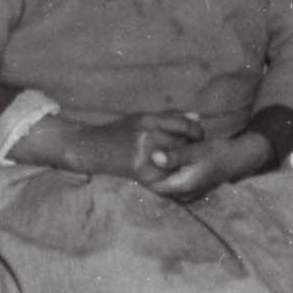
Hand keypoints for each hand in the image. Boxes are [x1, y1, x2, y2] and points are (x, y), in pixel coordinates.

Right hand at [37, 110, 205, 186]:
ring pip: (179, 161)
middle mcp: (147, 137)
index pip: (186, 125)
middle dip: (192, 147)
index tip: (198, 135)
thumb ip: (171, 116)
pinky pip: (169, 175)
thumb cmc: (121, 131)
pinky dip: (174, 173)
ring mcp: (145, 158)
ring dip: (184, 161)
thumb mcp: (143, 117)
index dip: (197, 131)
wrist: (93, 150)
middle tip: (193, 149)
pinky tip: (172, 170)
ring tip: (182, 159)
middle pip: (185, 144)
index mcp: (149, 120)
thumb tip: (197, 117)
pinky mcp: (142, 175)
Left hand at [151, 132, 273, 201]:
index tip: (138, 155)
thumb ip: (175, 155)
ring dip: (159, 172)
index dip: (144, 171)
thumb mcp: (196, 150)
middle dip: (150, 171)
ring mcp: (187, 194)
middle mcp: (184, 194)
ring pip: (164, 183)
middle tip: (143, 153)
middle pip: (157, 184)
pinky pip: (172, 183)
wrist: (238, 158)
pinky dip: (168, 173)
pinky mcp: (190, 189)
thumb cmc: (218, 152)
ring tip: (153, 155)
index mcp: (183, 186)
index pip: (152, 183)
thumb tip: (154, 156)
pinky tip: (167, 159)